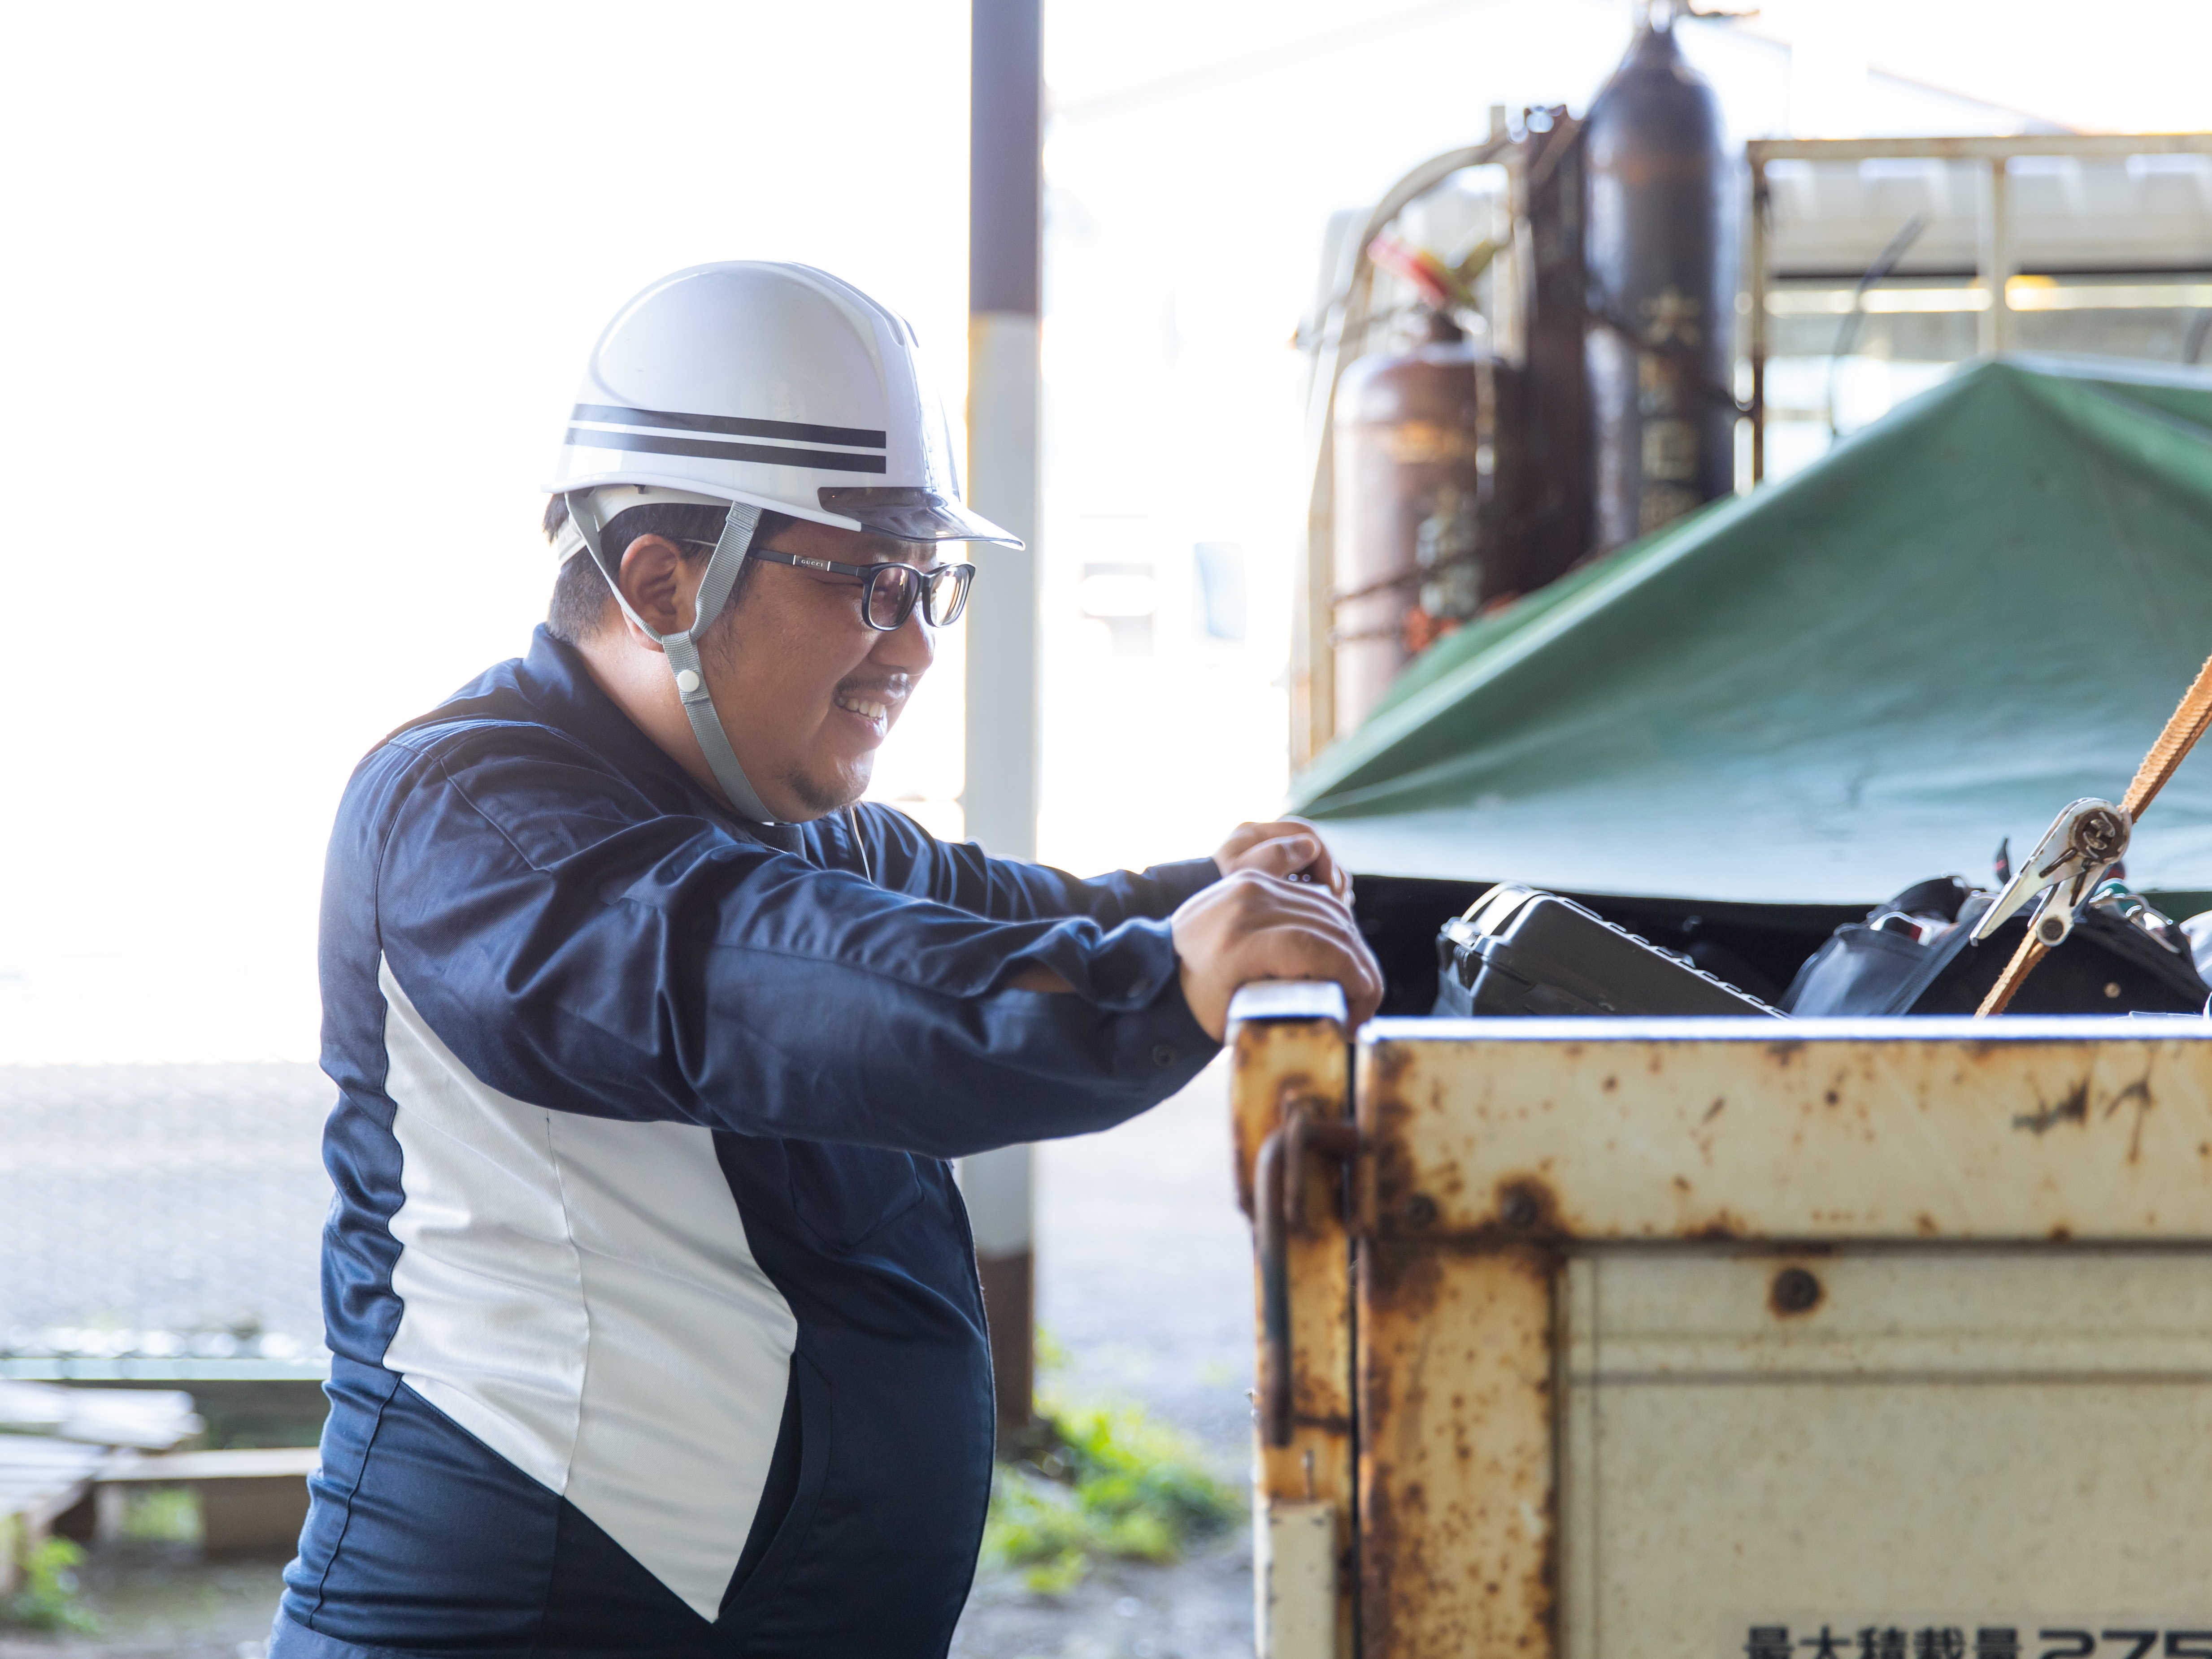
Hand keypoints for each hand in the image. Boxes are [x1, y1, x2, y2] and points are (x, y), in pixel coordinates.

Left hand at [1171, 869, 1383, 1041]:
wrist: (1154, 963)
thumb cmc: (1194, 1001)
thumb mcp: (1237, 1018)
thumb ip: (1288, 1012)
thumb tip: (1341, 1016)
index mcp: (1238, 941)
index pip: (1318, 949)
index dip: (1353, 979)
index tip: (1361, 1012)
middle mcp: (1246, 903)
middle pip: (1330, 926)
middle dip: (1360, 969)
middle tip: (1365, 1006)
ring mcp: (1250, 885)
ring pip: (1327, 909)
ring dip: (1352, 946)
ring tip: (1355, 985)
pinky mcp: (1253, 878)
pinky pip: (1311, 897)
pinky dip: (1335, 924)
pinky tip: (1340, 954)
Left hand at [1212, 818, 1350, 906]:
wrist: (1185, 911)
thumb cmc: (1212, 896)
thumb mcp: (1244, 877)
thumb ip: (1276, 858)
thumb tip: (1309, 846)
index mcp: (1253, 833)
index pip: (1305, 834)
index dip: (1326, 859)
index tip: (1334, 889)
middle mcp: (1257, 838)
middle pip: (1309, 846)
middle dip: (1330, 870)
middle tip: (1341, 899)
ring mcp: (1261, 855)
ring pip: (1307, 860)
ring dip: (1325, 879)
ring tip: (1337, 903)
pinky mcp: (1264, 873)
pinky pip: (1298, 873)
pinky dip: (1313, 886)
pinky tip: (1324, 903)